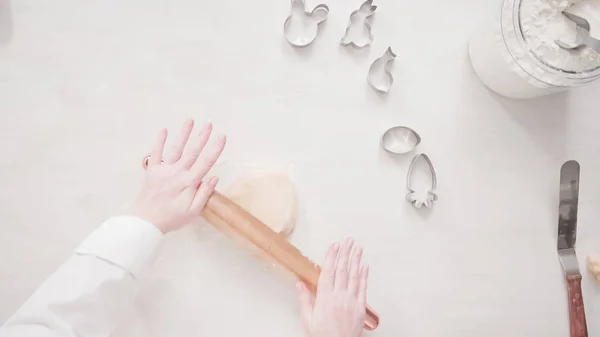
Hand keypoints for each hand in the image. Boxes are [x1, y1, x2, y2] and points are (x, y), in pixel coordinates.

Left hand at [128, 119, 225, 233]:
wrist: (146, 221)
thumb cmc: (172, 218)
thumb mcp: (193, 211)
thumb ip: (204, 193)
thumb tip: (214, 177)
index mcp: (189, 183)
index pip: (206, 162)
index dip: (215, 149)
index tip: (222, 137)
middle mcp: (177, 173)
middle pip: (192, 151)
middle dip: (202, 136)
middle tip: (209, 123)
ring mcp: (164, 170)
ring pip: (176, 148)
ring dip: (183, 134)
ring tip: (190, 120)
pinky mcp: (152, 170)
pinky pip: (156, 153)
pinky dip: (159, 141)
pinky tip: (164, 130)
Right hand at [297, 239, 368, 336]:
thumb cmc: (322, 336)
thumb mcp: (308, 320)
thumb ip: (304, 300)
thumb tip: (299, 283)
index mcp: (325, 299)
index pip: (328, 273)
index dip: (331, 257)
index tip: (334, 246)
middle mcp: (339, 297)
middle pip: (342, 270)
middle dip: (345, 253)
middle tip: (348, 240)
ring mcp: (351, 301)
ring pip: (354, 276)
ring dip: (356, 260)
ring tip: (357, 247)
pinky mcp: (360, 307)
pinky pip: (363, 287)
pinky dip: (364, 275)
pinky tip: (364, 265)